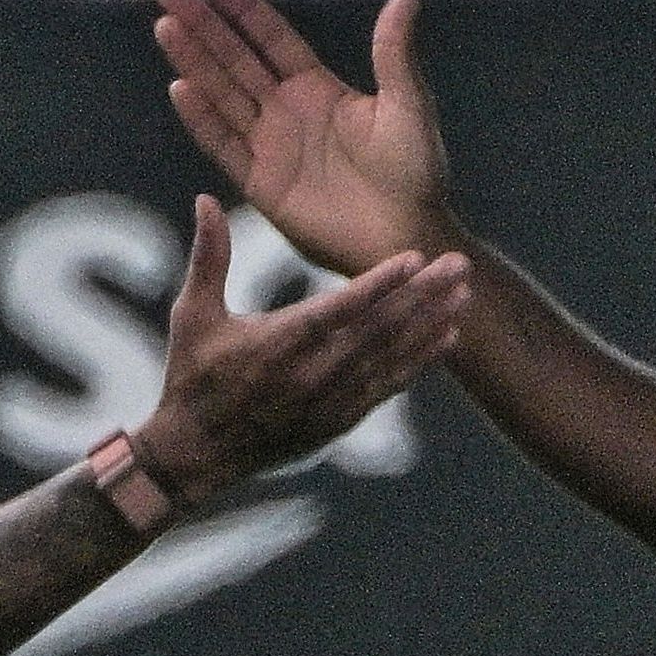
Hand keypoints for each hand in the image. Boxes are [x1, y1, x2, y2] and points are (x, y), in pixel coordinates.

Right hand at [131, 196, 467, 502]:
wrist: (196, 455)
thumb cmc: (191, 377)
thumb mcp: (193, 315)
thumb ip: (209, 257)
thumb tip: (205, 200)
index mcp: (276, 345)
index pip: (339, 310)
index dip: (380, 285)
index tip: (414, 258)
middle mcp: (310, 375)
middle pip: (378, 331)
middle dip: (423, 296)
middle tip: (458, 265)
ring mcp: (329, 402)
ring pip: (391, 359)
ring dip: (430, 326)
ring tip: (464, 297)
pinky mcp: (339, 422)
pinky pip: (387, 388)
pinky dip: (419, 363)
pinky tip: (447, 339)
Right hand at [156, 0, 454, 276]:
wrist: (407, 238)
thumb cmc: (417, 175)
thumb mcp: (409, 106)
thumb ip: (395, 54)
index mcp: (319, 89)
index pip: (270, 40)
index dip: (242, 10)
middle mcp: (288, 113)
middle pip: (235, 60)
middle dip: (202, 26)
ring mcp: (271, 147)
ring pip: (222, 94)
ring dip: (193, 62)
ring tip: (165, 26)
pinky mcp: (261, 184)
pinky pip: (224, 145)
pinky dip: (202, 118)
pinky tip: (180, 87)